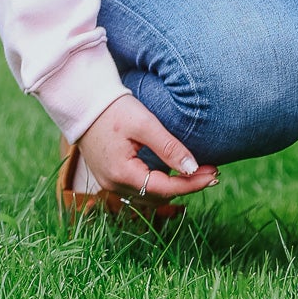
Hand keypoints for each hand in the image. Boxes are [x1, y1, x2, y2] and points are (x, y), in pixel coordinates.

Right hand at [79, 94, 217, 201]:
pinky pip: (138, 190)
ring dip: (174, 188)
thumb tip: (193, 168)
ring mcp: (110, 183)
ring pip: (148, 196)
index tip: (214, 174)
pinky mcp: (109, 176)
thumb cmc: (114, 109)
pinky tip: (174, 174)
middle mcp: (114, 185)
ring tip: (197, 175)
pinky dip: (158, 185)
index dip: (192, 184)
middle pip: (158, 196)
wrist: (83, 102)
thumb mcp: (144, 124)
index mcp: (122, 174)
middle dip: (187, 186)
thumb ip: (168, 147)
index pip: (165, 188)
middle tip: (211, 173)